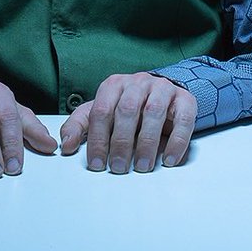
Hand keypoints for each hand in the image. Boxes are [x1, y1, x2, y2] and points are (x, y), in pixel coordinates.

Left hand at [58, 72, 196, 173]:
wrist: (161, 94)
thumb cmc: (127, 107)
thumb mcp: (100, 113)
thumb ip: (80, 127)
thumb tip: (66, 146)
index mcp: (113, 85)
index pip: (101, 111)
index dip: (97, 139)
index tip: (97, 164)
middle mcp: (138, 82)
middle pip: (127, 110)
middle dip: (121, 142)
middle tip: (118, 167)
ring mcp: (162, 89)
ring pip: (153, 112)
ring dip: (147, 143)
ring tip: (142, 166)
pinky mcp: (185, 100)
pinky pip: (183, 119)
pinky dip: (177, 141)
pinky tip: (169, 159)